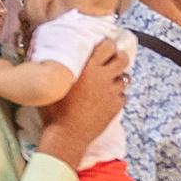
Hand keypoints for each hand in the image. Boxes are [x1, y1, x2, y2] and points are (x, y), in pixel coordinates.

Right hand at [33, 35, 129, 163]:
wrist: (67, 135)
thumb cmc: (54, 110)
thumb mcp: (54, 83)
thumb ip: (60, 67)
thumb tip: (55, 56)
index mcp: (88, 67)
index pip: (107, 46)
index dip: (108, 45)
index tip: (105, 47)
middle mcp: (102, 77)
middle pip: (123, 59)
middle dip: (120, 57)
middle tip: (113, 60)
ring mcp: (111, 92)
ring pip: (126, 78)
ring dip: (119, 77)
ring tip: (110, 81)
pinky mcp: (116, 107)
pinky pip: (123, 96)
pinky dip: (118, 95)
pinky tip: (107, 98)